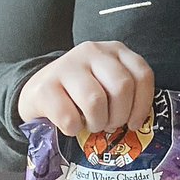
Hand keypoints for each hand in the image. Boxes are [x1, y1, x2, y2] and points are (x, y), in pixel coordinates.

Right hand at [17, 41, 153, 136]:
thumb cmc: (81, 92)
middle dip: (119, 115)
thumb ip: (126, 92)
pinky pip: (68, 116)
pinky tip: (71, 125)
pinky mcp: (44, 86)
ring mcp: (66, 65)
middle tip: (109, 125)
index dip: (142, 104)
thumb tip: (136, 122)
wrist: (37, 91)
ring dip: (97, 122)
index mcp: (115, 50)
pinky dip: (73, 129)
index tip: (134, 123)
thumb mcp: (108, 83)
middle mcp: (93, 51)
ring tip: (91, 124)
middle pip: (122, 87)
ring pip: (95, 101)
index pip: (142, 75)